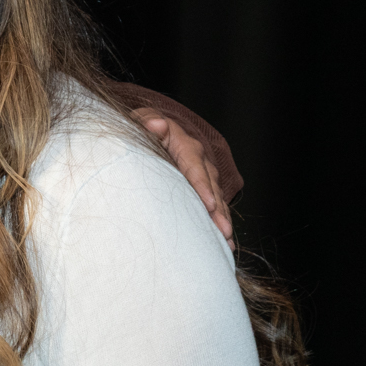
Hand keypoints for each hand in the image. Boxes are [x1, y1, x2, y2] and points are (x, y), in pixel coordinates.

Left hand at [139, 111, 235, 248]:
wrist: (148, 130)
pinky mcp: (200, 187)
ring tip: (226, 242)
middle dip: (217, 210)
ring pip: (215, 198)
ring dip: (221, 220)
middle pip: (210, 186)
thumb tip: (157, 124)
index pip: (194, 165)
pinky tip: (224, 243)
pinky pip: (213, 205)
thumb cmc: (140, 129)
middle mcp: (197, 160)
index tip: (208, 204)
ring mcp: (201, 174)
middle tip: (222, 231)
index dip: (202, 185)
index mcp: (183, 144)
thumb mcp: (140, 122)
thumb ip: (146, 122)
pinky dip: (217, 222)